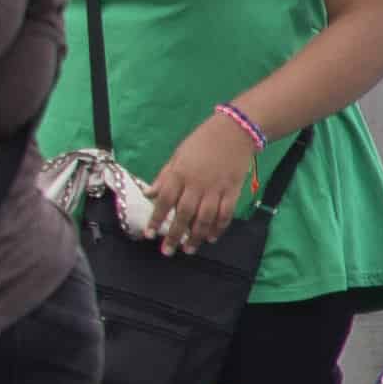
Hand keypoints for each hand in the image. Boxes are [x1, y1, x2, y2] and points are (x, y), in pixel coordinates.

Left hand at [147, 111, 263, 250]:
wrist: (234, 132)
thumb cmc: (200, 142)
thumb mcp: (176, 156)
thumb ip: (164, 177)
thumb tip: (149, 194)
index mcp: (179, 174)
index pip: (164, 201)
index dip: (156, 219)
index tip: (149, 235)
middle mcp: (197, 185)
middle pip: (184, 214)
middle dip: (174, 235)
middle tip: (168, 251)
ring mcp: (216, 189)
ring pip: (205, 218)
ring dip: (196, 236)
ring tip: (188, 249)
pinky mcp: (233, 192)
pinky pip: (225, 214)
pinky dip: (218, 228)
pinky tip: (211, 238)